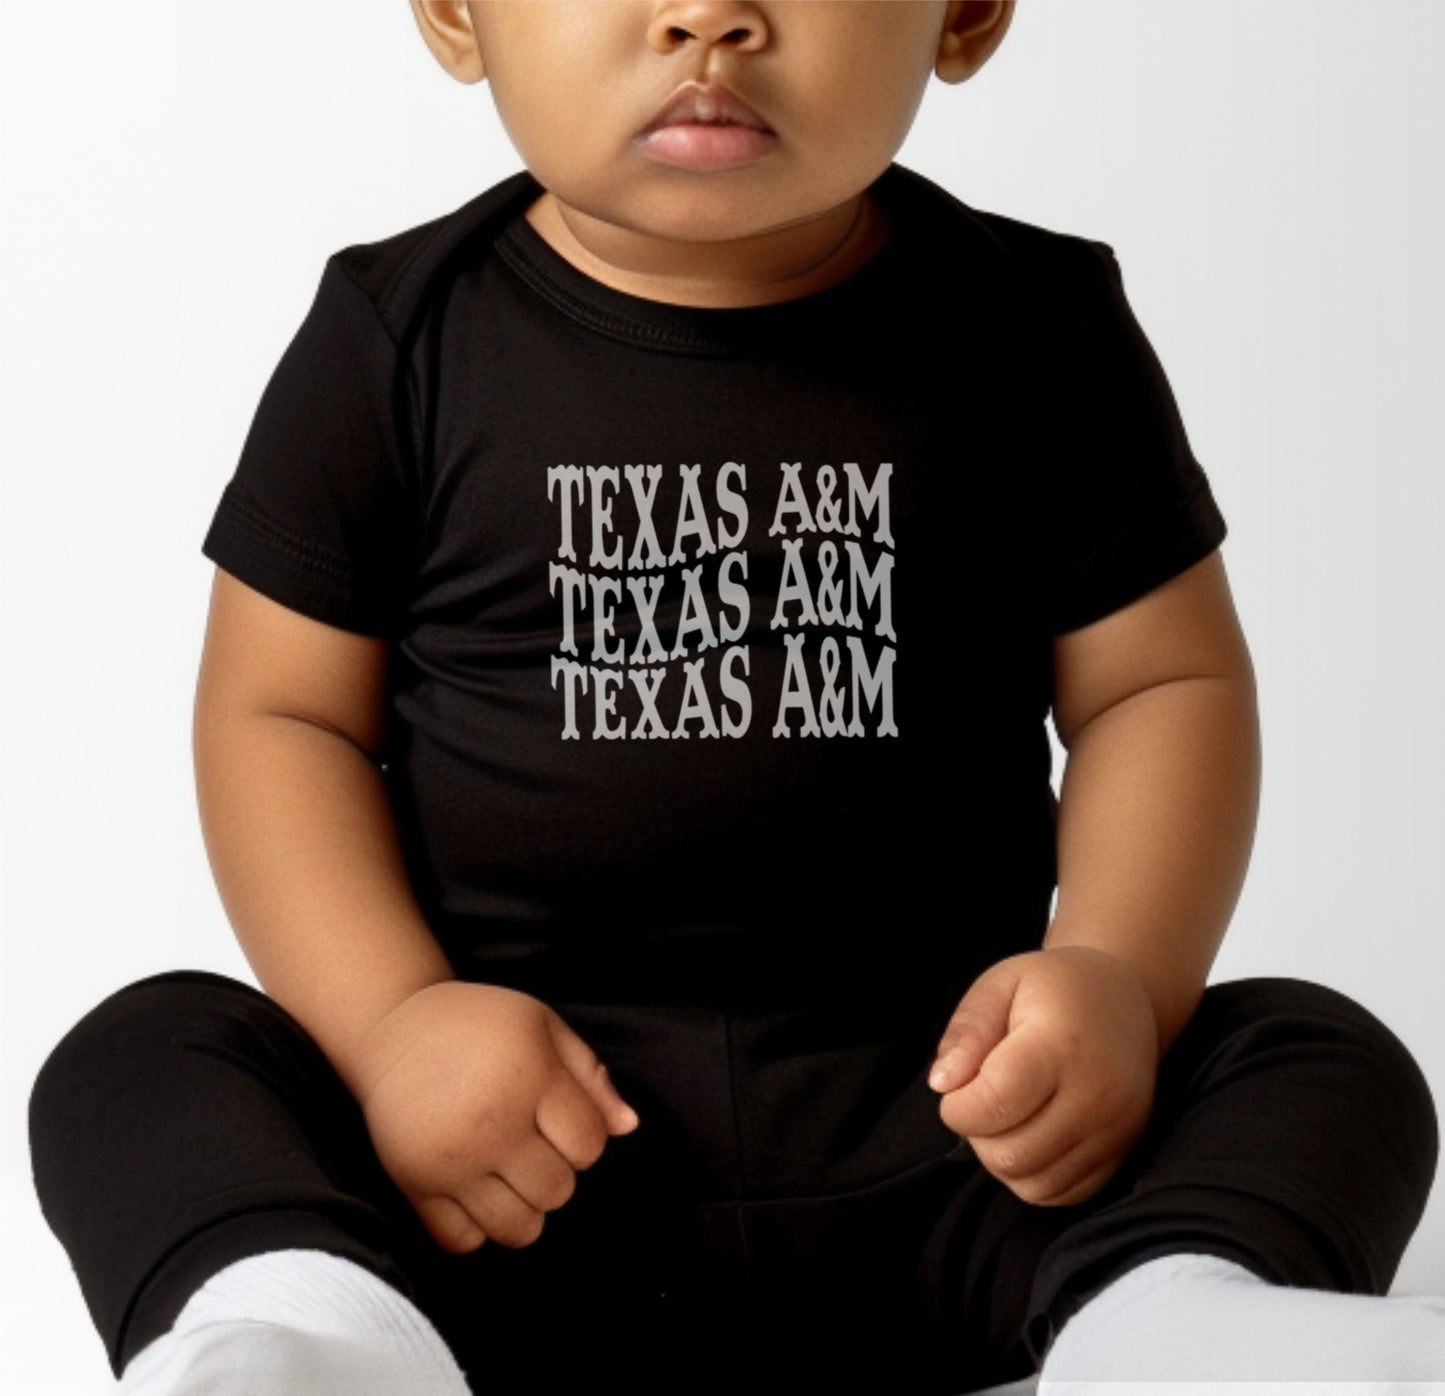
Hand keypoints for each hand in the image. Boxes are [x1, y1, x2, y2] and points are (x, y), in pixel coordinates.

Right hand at [347, 980, 640, 1254]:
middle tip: (531, 1141)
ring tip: (509, 1171)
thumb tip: (628, 1127)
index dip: (584, 1135)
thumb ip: (591, 1075)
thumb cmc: (479, 1025)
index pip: (589, 1145)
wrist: (394, 1031)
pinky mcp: (414, 1185)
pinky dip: (478, 1228)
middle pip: (558, 1191)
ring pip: (518, 1229)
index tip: (560, 1117)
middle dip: (557, 1170)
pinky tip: (476, 1191)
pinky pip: (463, 1242)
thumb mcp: (544, 1027)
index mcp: (528, 1078)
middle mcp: (490, 1124)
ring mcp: (450, 1160)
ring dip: (525, 1207)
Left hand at [928, 945, 1157, 1206]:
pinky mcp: (1123, 1155)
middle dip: (977, 1134)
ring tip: (1006, 1114)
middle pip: (1009, 1154)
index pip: (993, 1105)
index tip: (957, 1085)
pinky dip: (1032, 1175)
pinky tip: (1031, 1133)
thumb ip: (968, 1029)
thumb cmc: (1051, 989)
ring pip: (1032, 1185)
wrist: (1127, 1000)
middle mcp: (1097, 1095)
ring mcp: (1116, 1130)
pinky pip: (1061, 1195)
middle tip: (981, 1097)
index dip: (957, 1106)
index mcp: (1062, 1044)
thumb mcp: (1000, 984)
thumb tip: (942, 1083)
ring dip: (1002, 1158)